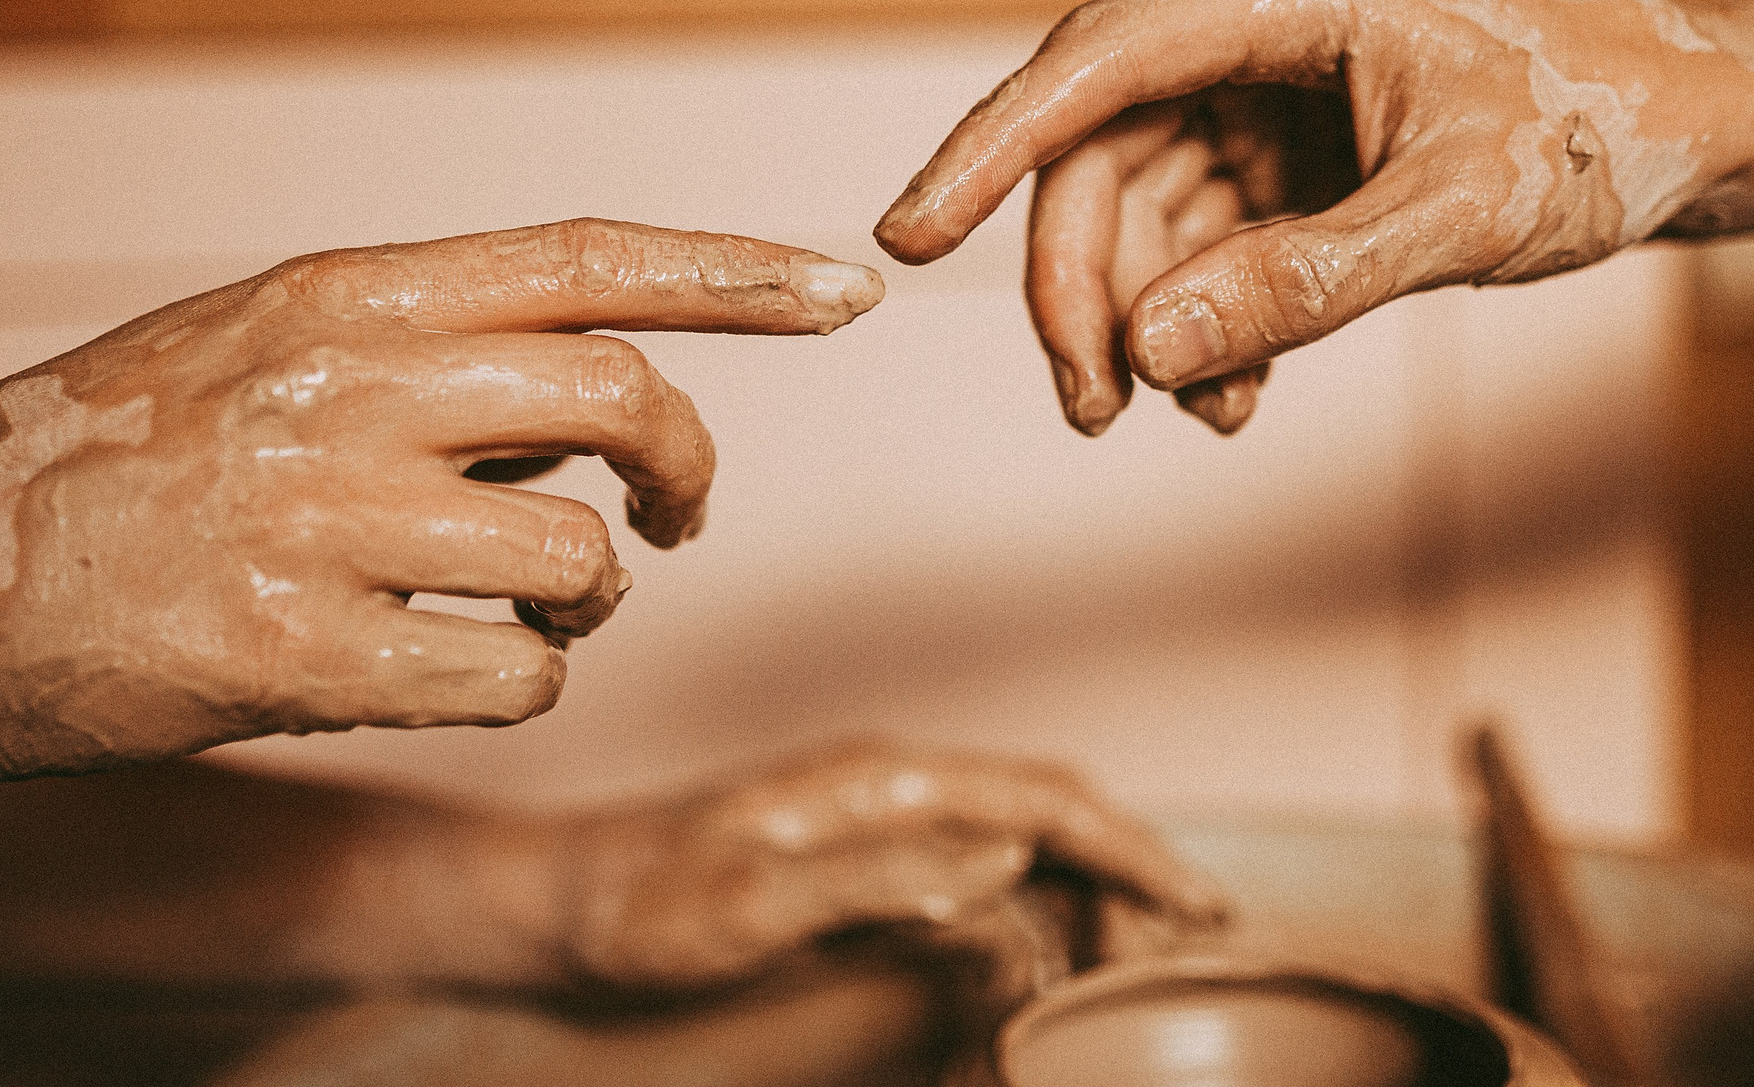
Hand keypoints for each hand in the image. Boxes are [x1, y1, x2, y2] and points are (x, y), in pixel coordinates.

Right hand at [0, 221, 883, 843]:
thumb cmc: (112, 460)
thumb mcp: (261, 342)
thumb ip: (427, 342)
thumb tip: (608, 379)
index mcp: (343, 290)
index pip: (590, 258)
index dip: (738, 272)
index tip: (852, 286)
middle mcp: (344, 382)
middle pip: (622, 399)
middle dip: (687, 462)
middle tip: (681, 517)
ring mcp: (320, 518)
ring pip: (578, 556)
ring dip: (585, 599)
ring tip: (513, 603)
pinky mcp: (296, 653)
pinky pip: (512, 679)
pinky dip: (515, 685)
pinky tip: (438, 668)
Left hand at [549, 739, 1229, 992]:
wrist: (555, 904)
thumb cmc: (635, 904)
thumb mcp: (750, 901)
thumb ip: (879, 876)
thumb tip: (1007, 857)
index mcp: (879, 781)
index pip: (1043, 797)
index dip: (1132, 848)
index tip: (1198, 904)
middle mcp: (892, 793)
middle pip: (1050, 818)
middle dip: (1129, 877)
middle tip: (1183, 953)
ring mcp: (877, 831)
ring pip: (1020, 854)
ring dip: (1084, 903)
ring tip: (1128, 971)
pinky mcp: (856, 874)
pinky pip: (971, 888)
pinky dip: (1029, 923)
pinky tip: (1044, 969)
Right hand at [876, 0, 1753, 433]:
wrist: (1695, 126)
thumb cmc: (1598, 129)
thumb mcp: (1460, 215)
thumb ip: (1306, 283)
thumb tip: (1155, 352)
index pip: (1092, 63)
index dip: (988, 149)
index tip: (909, 232)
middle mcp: (1252, 25)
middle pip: (1099, 152)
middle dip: (1082, 285)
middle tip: (1096, 408)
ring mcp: (1264, 86)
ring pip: (1138, 206)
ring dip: (1146, 320)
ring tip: (1201, 415)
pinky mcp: (1284, 145)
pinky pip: (1198, 237)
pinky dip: (1201, 318)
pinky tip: (1238, 394)